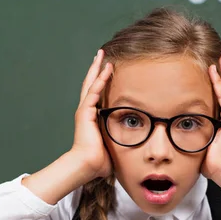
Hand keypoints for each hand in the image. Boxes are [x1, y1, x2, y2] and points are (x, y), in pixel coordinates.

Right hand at [70, 49, 113, 179]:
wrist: (87, 165)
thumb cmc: (99, 161)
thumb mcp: (113, 146)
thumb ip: (120, 140)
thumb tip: (136, 146)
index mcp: (91, 117)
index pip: (96, 94)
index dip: (100, 80)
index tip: (106, 69)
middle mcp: (86, 111)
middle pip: (90, 84)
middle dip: (96, 68)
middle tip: (100, 54)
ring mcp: (84, 111)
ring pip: (91, 84)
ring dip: (97, 69)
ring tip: (102, 56)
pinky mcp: (85, 113)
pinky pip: (93, 92)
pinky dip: (100, 80)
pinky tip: (106, 69)